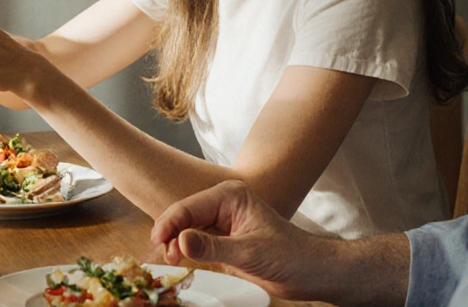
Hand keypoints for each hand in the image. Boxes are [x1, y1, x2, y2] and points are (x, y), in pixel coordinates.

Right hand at [150, 180, 339, 301]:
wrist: (310, 272)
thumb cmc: (289, 256)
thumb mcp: (248, 253)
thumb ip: (212, 247)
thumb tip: (179, 241)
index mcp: (230, 195)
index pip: (189, 206)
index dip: (169, 223)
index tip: (157, 242)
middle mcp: (224, 203)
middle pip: (184, 215)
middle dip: (170, 233)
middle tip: (165, 256)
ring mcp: (222, 220)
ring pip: (186, 227)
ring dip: (176, 242)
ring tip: (172, 260)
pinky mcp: (223, 236)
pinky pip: (195, 239)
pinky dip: (185, 249)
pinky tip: (181, 259)